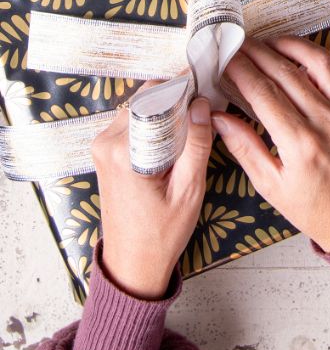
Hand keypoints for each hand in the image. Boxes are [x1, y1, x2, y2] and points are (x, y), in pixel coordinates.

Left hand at [91, 94, 212, 298]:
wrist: (132, 265)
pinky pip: (134, 123)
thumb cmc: (161, 234)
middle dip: (176, 98)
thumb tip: (202, 105)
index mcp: (123, 151)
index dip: (183, 88)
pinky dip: (156, 123)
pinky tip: (177, 137)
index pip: (155, 98)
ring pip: (140, 109)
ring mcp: (103, 146)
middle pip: (146, 99)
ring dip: (166, 111)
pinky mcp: (106, 152)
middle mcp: (106, 142)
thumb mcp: (189, 190)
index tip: (207, 84)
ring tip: (194, 124)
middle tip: (205, 107)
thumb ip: (196, 144)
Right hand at [211, 37, 329, 253]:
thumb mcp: (270, 186)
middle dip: (258, 52)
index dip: (241, 70)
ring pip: (318, 61)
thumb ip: (243, 147)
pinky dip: (324, 56)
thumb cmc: (312, 207)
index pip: (263, 93)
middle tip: (238, 43)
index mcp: (300, 144)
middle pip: (286, 72)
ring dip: (291, 45)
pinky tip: (304, 56)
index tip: (225, 57)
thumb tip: (217, 117)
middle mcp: (326, 121)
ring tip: (268, 43)